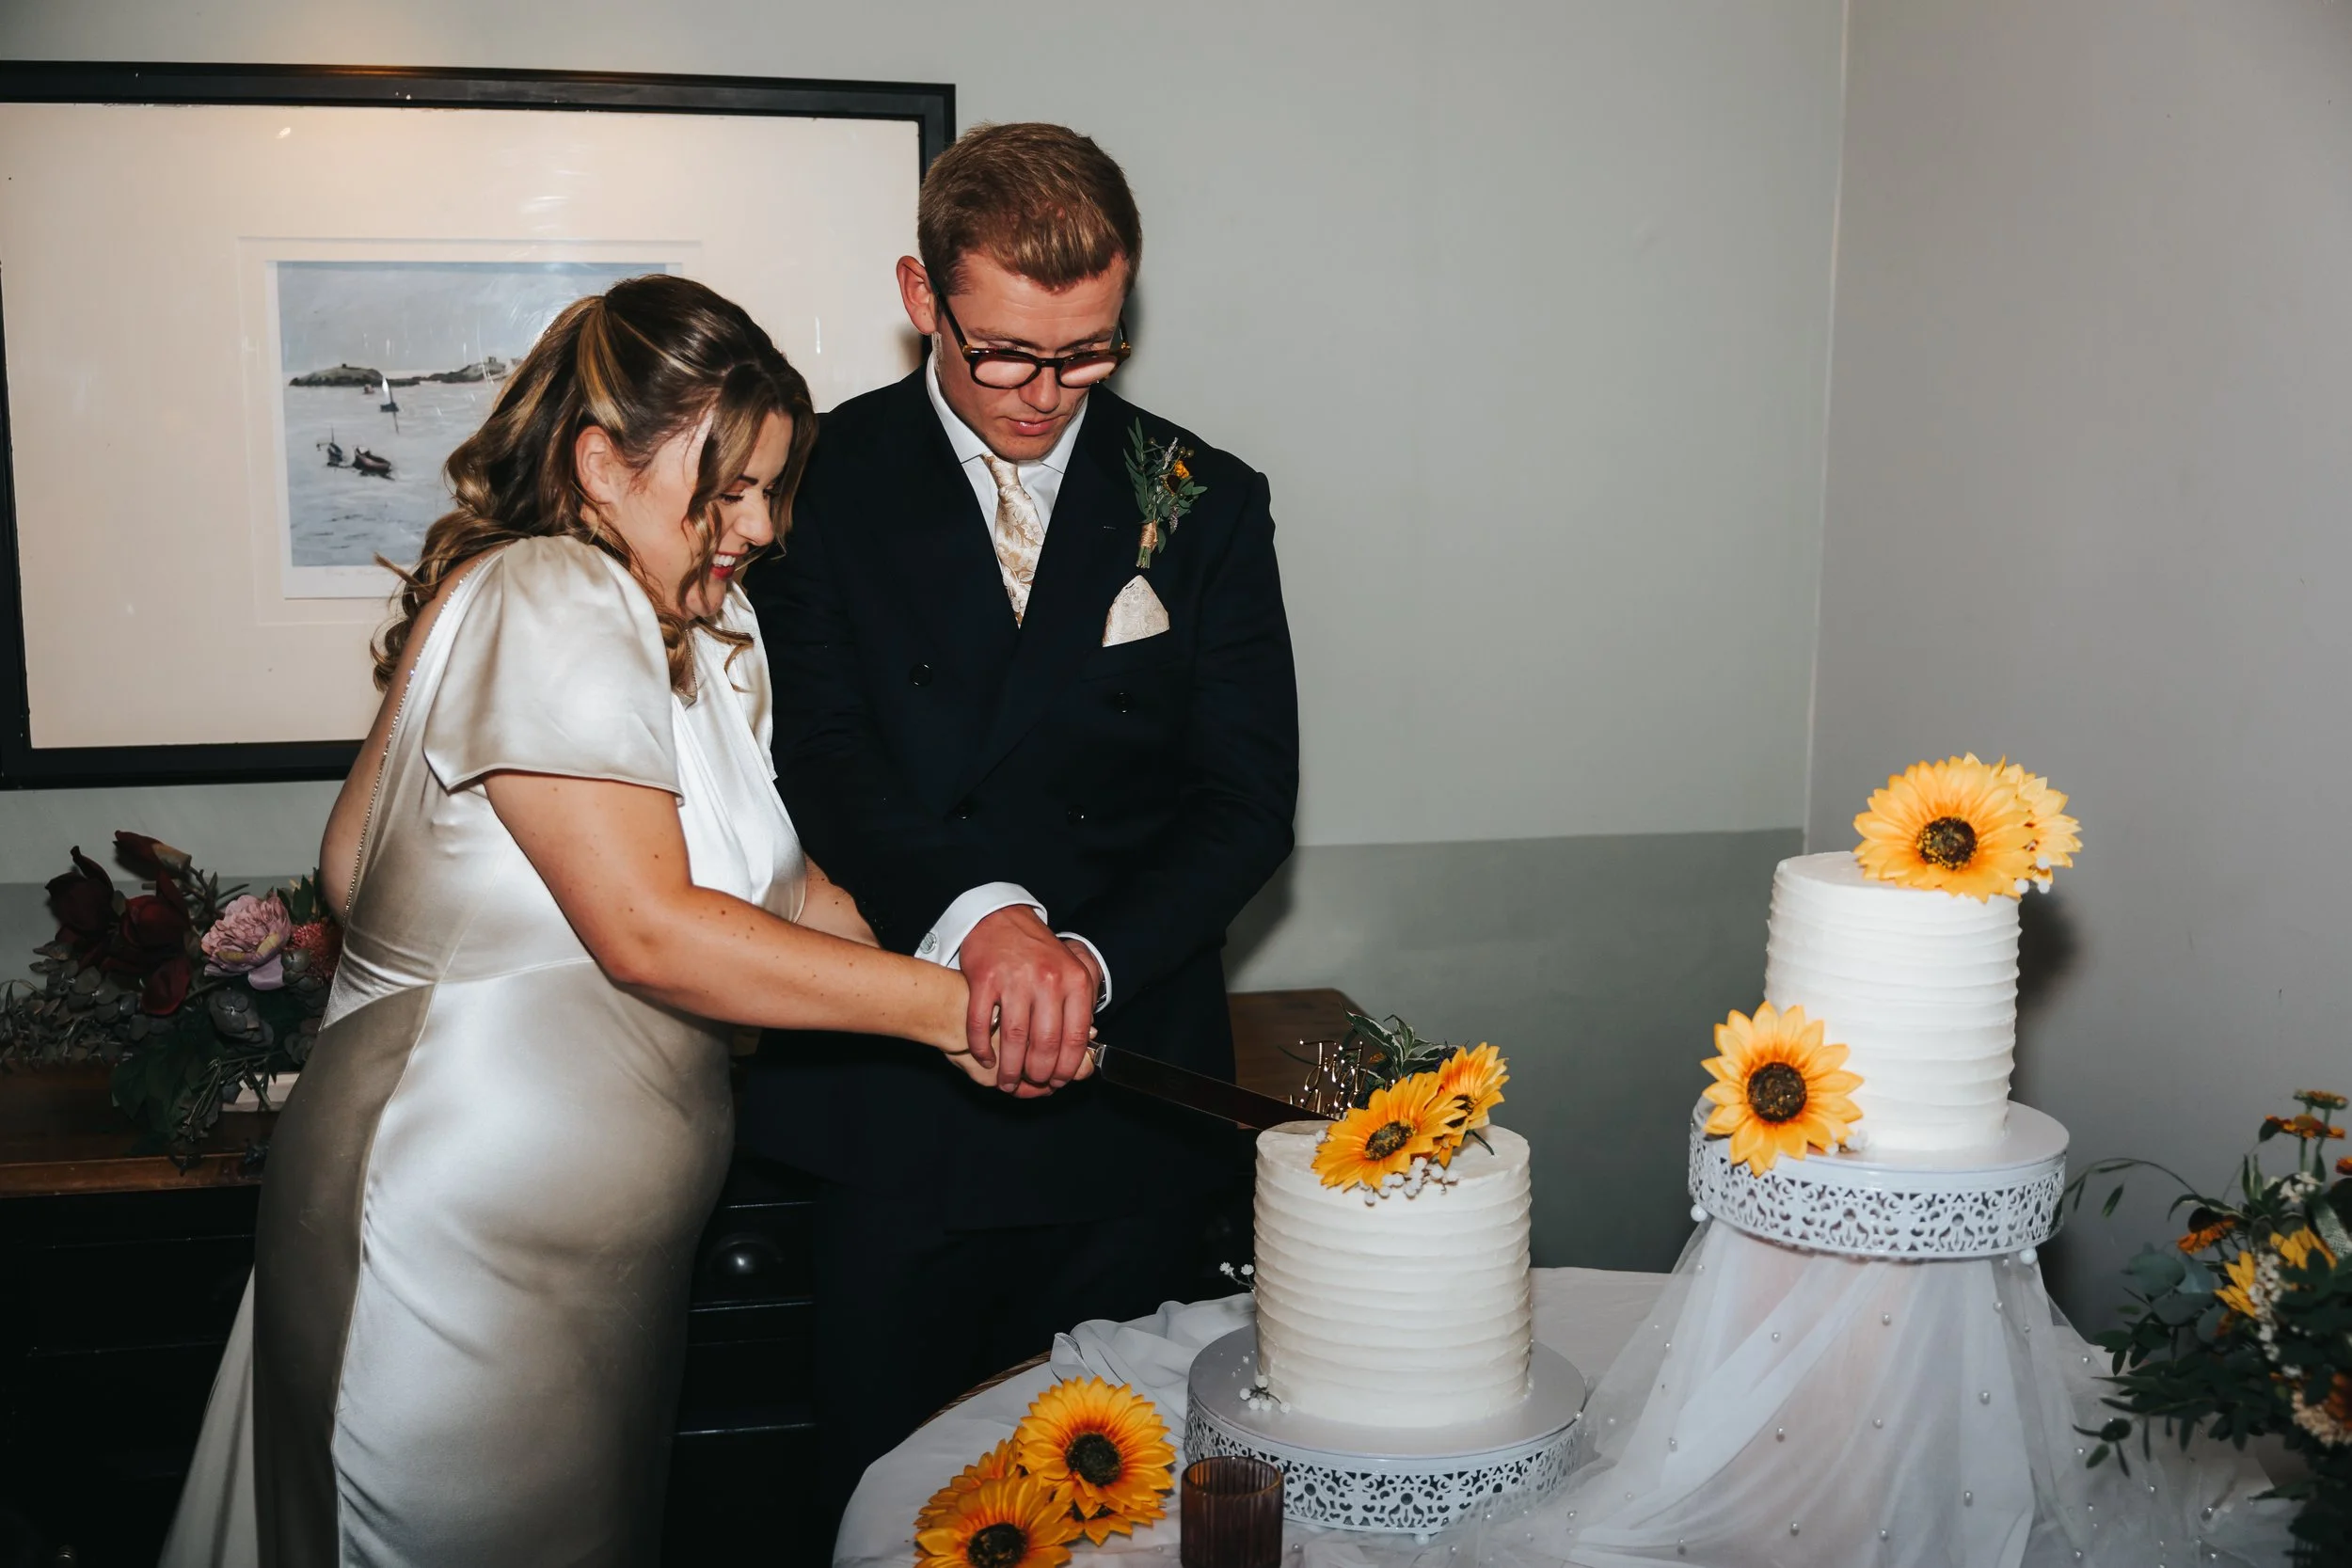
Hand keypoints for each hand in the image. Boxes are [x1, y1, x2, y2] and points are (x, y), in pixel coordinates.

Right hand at [960, 906, 1096, 1092]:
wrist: (1001, 918)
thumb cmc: (1039, 951)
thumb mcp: (1073, 970)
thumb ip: (1085, 1003)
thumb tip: (1090, 1042)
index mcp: (1074, 981)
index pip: (1075, 1037)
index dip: (1067, 1067)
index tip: (1058, 1081)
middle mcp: (1047, 980)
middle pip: (1044, 1043)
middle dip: (1038, 1072)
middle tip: (1032, 1082)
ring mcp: (1014, 980)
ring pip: (1013, 1039)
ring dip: (1009, 1068)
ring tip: (1007, 1081)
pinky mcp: (984, 979)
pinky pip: (981, 1024)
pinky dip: (981, 1048)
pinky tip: (986, 1058)